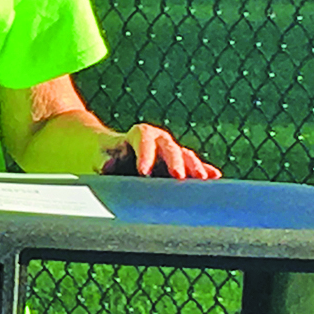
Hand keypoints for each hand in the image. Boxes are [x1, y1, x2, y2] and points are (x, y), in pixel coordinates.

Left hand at [100, 124, 220, 178]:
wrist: (113, 151)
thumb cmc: (104, 155)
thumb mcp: (99, 156)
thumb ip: (103, 159)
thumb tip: (108, 163)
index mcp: (138, 134)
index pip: (143, 137)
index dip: (145, 153)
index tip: (143, 172)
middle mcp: (157, 139)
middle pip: (168, 146)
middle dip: (174, 161)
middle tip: (178, 177)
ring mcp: (171, 149)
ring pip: (184, 154)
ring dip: (193, 166)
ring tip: (202, 179)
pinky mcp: (179, 162)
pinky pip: (193, 165)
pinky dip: (203, 170)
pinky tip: (215, 177)